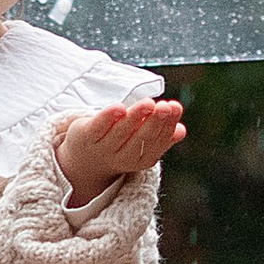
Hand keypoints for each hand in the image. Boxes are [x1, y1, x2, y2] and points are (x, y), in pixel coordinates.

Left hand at [53, 98, 186, 202]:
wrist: (82, 160)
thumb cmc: (118, 145)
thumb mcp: (140, 144)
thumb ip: (160, 136)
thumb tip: (181, 130)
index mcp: (140, 159)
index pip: (157, 142)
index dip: (167, 125)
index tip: (175, 107)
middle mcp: (122, 156)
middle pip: (141, 139)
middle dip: (155, 121)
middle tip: (165, 106)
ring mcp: (103, 147)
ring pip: (121, 132)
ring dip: (136, 117)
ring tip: (148, 103)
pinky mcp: (86, 136)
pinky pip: (98, 127)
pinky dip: (108, 118)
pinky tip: (119, 108)